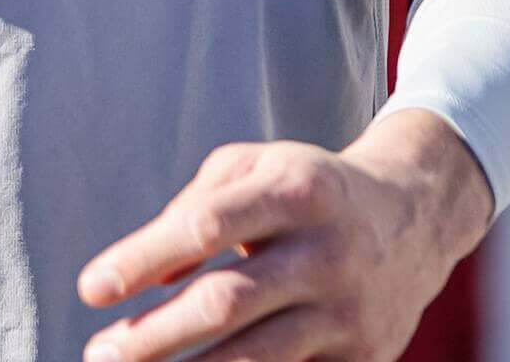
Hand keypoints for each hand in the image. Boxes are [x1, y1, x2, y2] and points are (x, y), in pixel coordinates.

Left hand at [74, 111, 492, 361]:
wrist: (417, 219)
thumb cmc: (307, 189)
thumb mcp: (258, 167)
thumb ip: (198, 204)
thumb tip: (155, 275)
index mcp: (296, 189)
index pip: (206, 225)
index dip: (144, 258)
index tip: (91, 288)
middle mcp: (326, 251)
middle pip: (227, 303)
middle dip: (156, 336)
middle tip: (99, 355)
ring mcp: (348, 310)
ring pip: (258, 356)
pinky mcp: (363, 358)